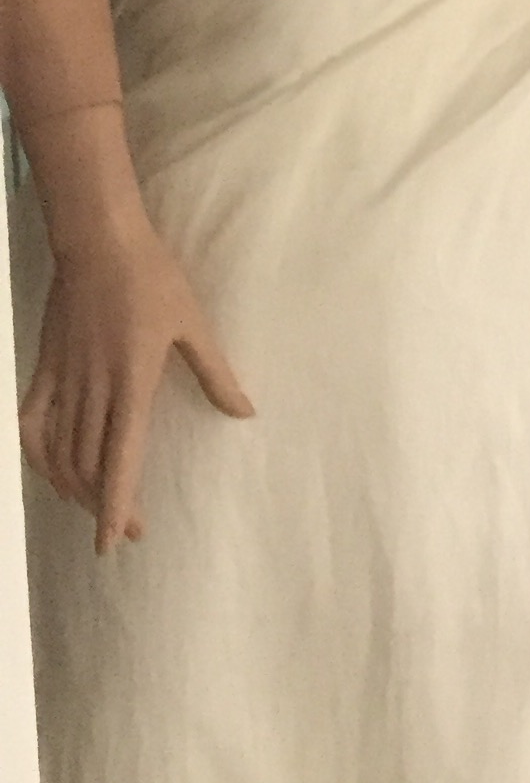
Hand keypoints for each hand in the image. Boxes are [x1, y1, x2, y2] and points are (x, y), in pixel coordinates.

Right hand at [18, 209, 253, 555]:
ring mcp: (64, 380)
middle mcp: (93, 390)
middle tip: (126, 529)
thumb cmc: (154, 279)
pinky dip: (39, 456)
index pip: (120, 460)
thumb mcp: (194, 325)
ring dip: (76, 487)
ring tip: (97, 507)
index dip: (116, 505)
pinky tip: (52, 473)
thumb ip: (216, 374)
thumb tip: (245, 412)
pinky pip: (32, 424)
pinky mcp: (45, 367)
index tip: (115, 541)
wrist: (99, 241)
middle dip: (106, 504)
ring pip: (62, 452)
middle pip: (90, 465)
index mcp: (132, 383)